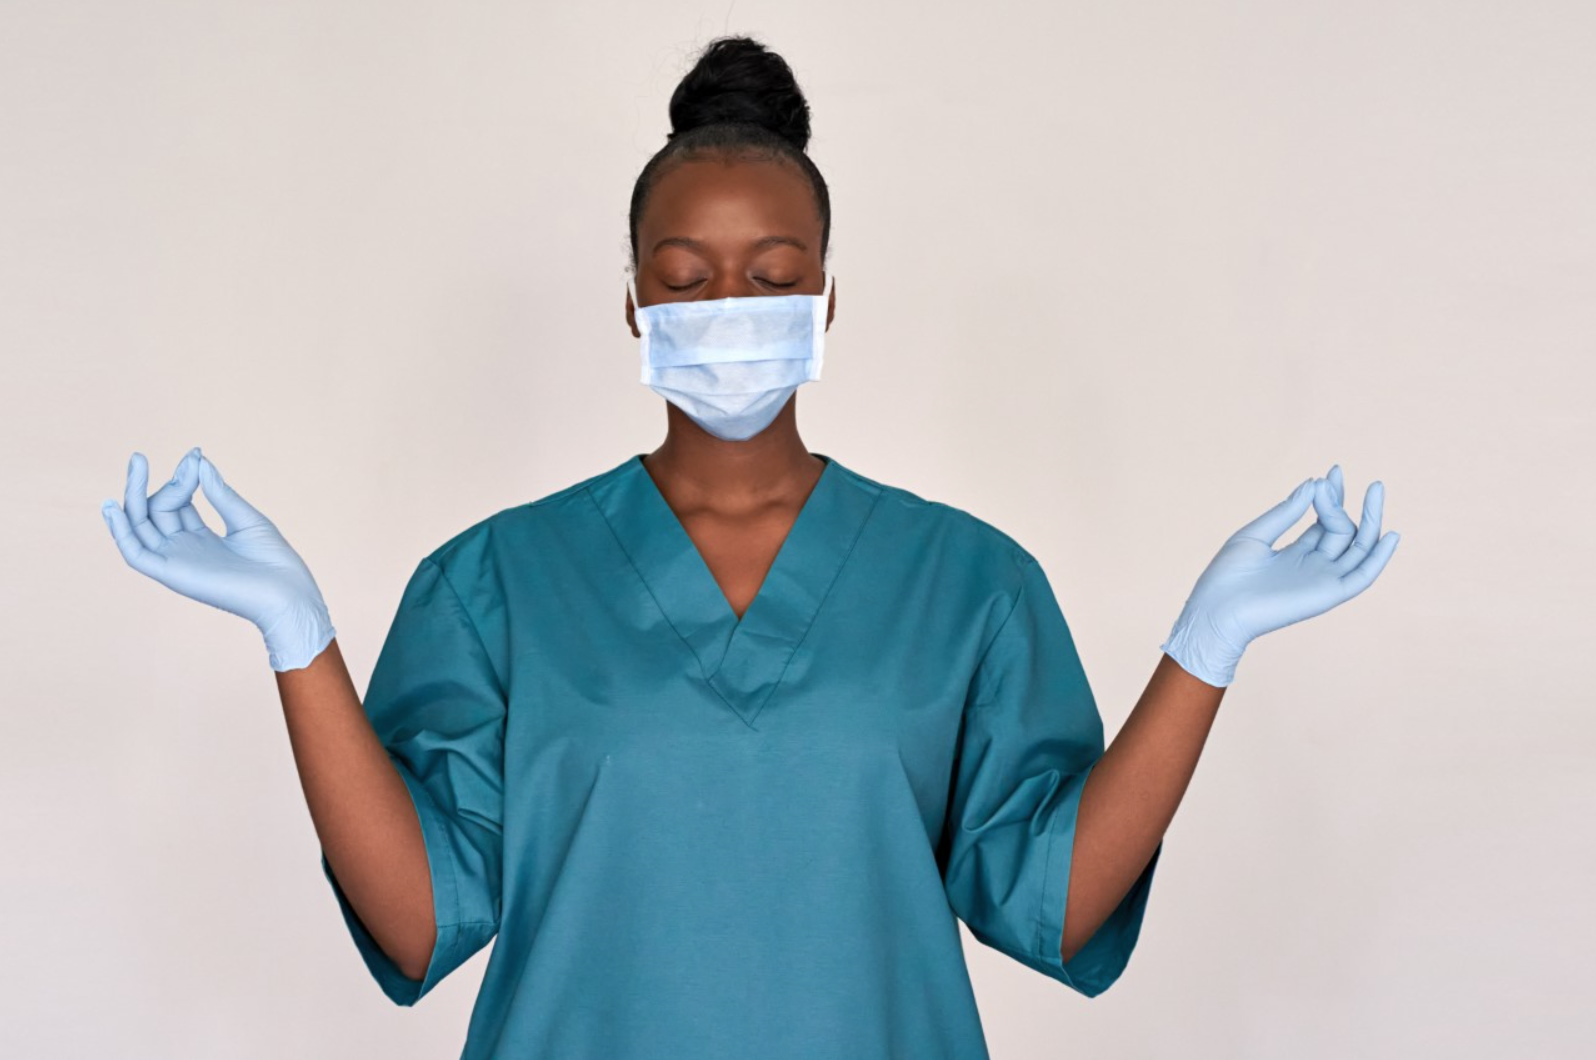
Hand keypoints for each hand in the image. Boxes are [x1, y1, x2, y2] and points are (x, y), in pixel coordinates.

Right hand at [100, 447, 336, 670]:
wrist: (287, 593)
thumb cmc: (274, 561)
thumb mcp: (246, 519)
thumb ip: (219, 493)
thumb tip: (199, 462)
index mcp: (201, 538)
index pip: (177, 501)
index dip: (183, 476)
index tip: (196, 455)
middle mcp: (184, 549)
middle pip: (155, 510)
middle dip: (165, 481)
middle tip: (186, 460)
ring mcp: (176, 561)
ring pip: (139, 527)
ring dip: (132, 495)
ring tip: (137, 463)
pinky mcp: (172, 574)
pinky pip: (135, 554)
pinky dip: (121, 532)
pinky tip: (114, 506)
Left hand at [1160, 464, 1400, 686]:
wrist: (1217, 609)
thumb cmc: (1228, 576)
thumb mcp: (1256, 535)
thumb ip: (1286, 512)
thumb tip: (1313, 484)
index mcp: (1295, 553)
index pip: (1324, 521)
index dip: (1331, 496)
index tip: (1332, 471)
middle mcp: (1313, 566)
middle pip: (1343, 529)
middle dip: (1342, 501)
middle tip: (1335, 476)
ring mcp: (1323, 579)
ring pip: (1359, 547)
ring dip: (1371, 519)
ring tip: (1375, 489)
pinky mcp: (1329, 594)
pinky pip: (1363, 576)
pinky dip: (1379, 557)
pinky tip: (1390, 533)